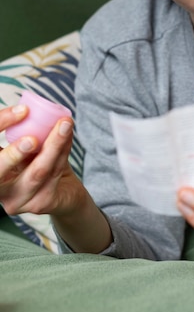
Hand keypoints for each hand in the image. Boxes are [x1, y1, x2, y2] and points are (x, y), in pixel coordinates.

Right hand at [0, 103, 82, 217]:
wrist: (63, 194)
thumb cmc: (38, 164)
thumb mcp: (25, 149)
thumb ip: (21, 135)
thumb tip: (29, 108)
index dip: (1, 126)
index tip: (22, 110)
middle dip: (14, 154)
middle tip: (32, 138)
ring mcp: (18, 200)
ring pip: (37, 172)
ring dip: (53, 144)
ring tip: (64, 124)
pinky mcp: (40, 204)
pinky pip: (55, 173)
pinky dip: (64, 150)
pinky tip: (68, 134)